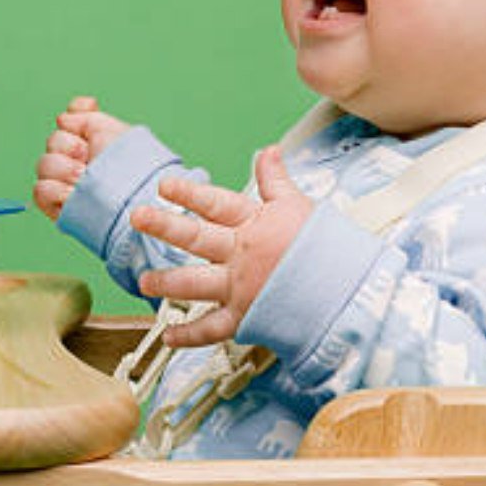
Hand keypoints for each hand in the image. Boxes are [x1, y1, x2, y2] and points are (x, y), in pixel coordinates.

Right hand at [32, 96, 129, 219]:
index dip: (75, 117)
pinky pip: (41, 190)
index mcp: (92, 142)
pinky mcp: (58, 206)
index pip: (69, 120)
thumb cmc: (130, 166)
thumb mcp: (112, 131)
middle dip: (71, 146)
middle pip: (53, 141)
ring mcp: (66, 184)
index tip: (89, 121)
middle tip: (91, 159)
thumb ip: (85, 116)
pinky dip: (57, 190)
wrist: (134, 198)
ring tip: (84, 179)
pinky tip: (74, 194)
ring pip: (44, 164)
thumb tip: (62, 119)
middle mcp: (78, 161)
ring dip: (65, 169)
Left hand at [132, 146, 312, 346]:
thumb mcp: (299, 206)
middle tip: (138, 217)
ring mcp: (241, 287)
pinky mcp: (246, 317)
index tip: (163, 186)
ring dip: (167, 281)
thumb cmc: (323, 247)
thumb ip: (275, 180)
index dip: (189, 193)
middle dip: (164, 226)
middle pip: (196, 237)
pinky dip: (189, 335)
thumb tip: (267, 150)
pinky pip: (212, 328)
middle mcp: (241, 254)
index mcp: (254, 224)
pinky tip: (169, 335)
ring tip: (143, 280)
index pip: (216, 203)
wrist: (347, 291)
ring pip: (195, 283)